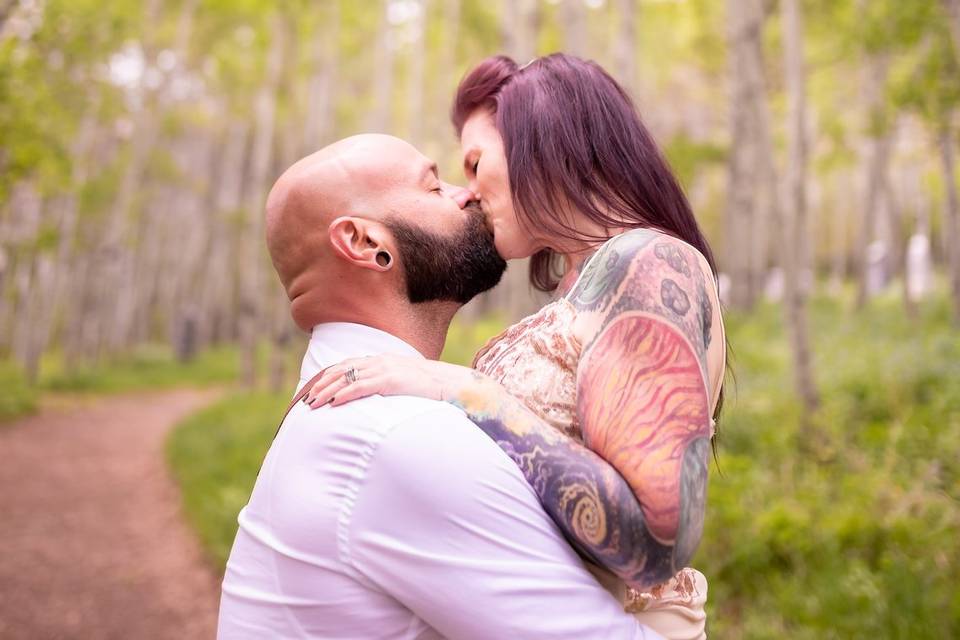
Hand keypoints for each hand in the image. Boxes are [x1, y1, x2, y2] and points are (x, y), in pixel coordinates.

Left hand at [303, 355, 480, 408]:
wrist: (454, 383)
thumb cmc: (434, 388)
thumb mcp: (408, 384)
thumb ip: (392, 385)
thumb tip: (381, 398)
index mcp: (385, 361)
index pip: (350, 365)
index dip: (331, 376)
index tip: (317, 387)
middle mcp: (382, 361)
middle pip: (344, 370)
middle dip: (323, 384)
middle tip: (308, 399)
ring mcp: (387, 370)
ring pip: (348, 378)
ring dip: (328, 391)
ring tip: (313, 403)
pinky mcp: (392, 381)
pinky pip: (362, 387)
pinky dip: (345, 394)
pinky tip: (334, 402)